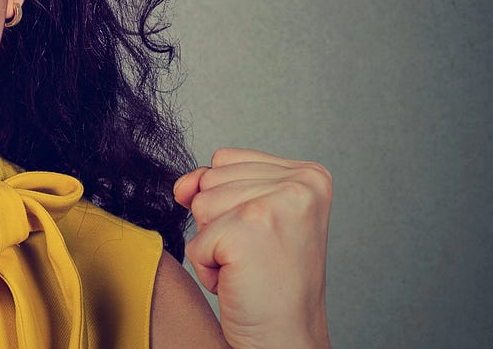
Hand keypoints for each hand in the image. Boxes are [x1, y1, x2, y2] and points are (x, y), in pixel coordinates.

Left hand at [174, 149, 331, 348]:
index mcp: (309, 175)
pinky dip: (208, 269)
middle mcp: (300, 183)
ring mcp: (275, 204)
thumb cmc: (272, 283)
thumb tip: (183, 185)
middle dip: (221, 224)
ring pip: (200, 206)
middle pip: (210, 180)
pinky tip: (241, 281)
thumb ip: (214, 185)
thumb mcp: (248, 218)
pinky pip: (195, 241)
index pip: (225, 160)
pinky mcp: (247, 231)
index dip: (228, 203)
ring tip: (251, 266)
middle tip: (259, 256)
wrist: (287, 338)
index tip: (265, 236)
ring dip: (214, 245)